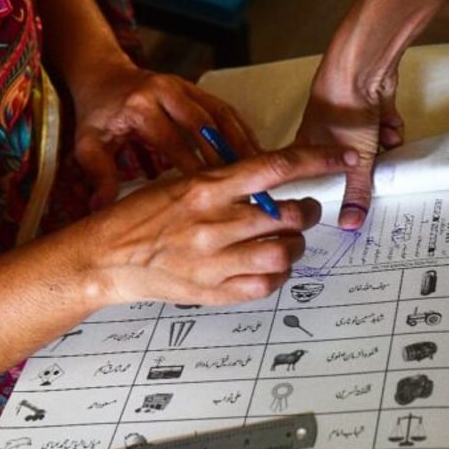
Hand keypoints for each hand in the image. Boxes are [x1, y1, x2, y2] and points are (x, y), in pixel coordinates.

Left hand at [71, 63, 258, 209]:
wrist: (104, 76)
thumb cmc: (100, 114)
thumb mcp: (89, 144)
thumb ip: (99, 174)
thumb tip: (102, 207)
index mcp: (139, 105)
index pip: (173, 141)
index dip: (193, 169)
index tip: (209, 197)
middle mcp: (166, 91)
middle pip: (205, 127)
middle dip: (226, 159)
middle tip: (243, 188)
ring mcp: (186, 88)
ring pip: (223, 117)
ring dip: (242, 145)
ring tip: (260, 174)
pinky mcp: (199, 90)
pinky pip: (228, 111)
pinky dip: (243, 133)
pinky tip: (256, 156)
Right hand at [79, 145, 357, 305]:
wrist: (104, 257)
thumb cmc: (141, 216)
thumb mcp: (180, 182)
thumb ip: (227, 183)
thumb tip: (273, 182)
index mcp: (207, 186)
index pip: (277, 166)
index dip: (319, 160)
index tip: (345, 157)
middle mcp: (214, 222)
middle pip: (288, 215)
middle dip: (307, 212)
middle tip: (304, 212)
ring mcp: (214, 260)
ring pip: (284, 252)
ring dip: (295, 246)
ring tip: (287, 242)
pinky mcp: (213, 291)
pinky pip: (266, 285)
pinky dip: (278, 276)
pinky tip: (269, 267)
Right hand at [296, 68, 403, 229]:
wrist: (362, 70)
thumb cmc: (341, 110)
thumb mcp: (352, 163)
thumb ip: (355, 193)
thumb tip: (351, 223)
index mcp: (306, 148)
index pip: (315, 179)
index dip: (330, 190)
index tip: (343, 202)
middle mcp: (325, 136)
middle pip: (348, 166)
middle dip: (365, 168)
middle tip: (371, 174)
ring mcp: (348, 122)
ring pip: (371, 149)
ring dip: (381, 149)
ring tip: (381, 143)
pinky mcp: (369, 109)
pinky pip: (383, 131)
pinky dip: (390, 130)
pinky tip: (388, 125)